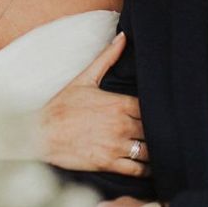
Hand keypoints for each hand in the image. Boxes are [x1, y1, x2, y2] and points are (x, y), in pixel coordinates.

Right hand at [37, 32, 149, 174]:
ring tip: (162, 149)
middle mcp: (122, 124)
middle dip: (160, 130)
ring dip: (157, 150)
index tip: (162, 112)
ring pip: (149, 150)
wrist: (40, 133)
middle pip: (154, 129)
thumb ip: (107, 58)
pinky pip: (137, 169)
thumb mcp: (85, 79)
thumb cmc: (61, 106)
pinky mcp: (109, 163)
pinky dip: (147, 169)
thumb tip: (123, 37)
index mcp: (119, 103)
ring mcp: (116, 145)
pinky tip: (151, 167)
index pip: (151, 108)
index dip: (158, 111)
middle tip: (167, 132)